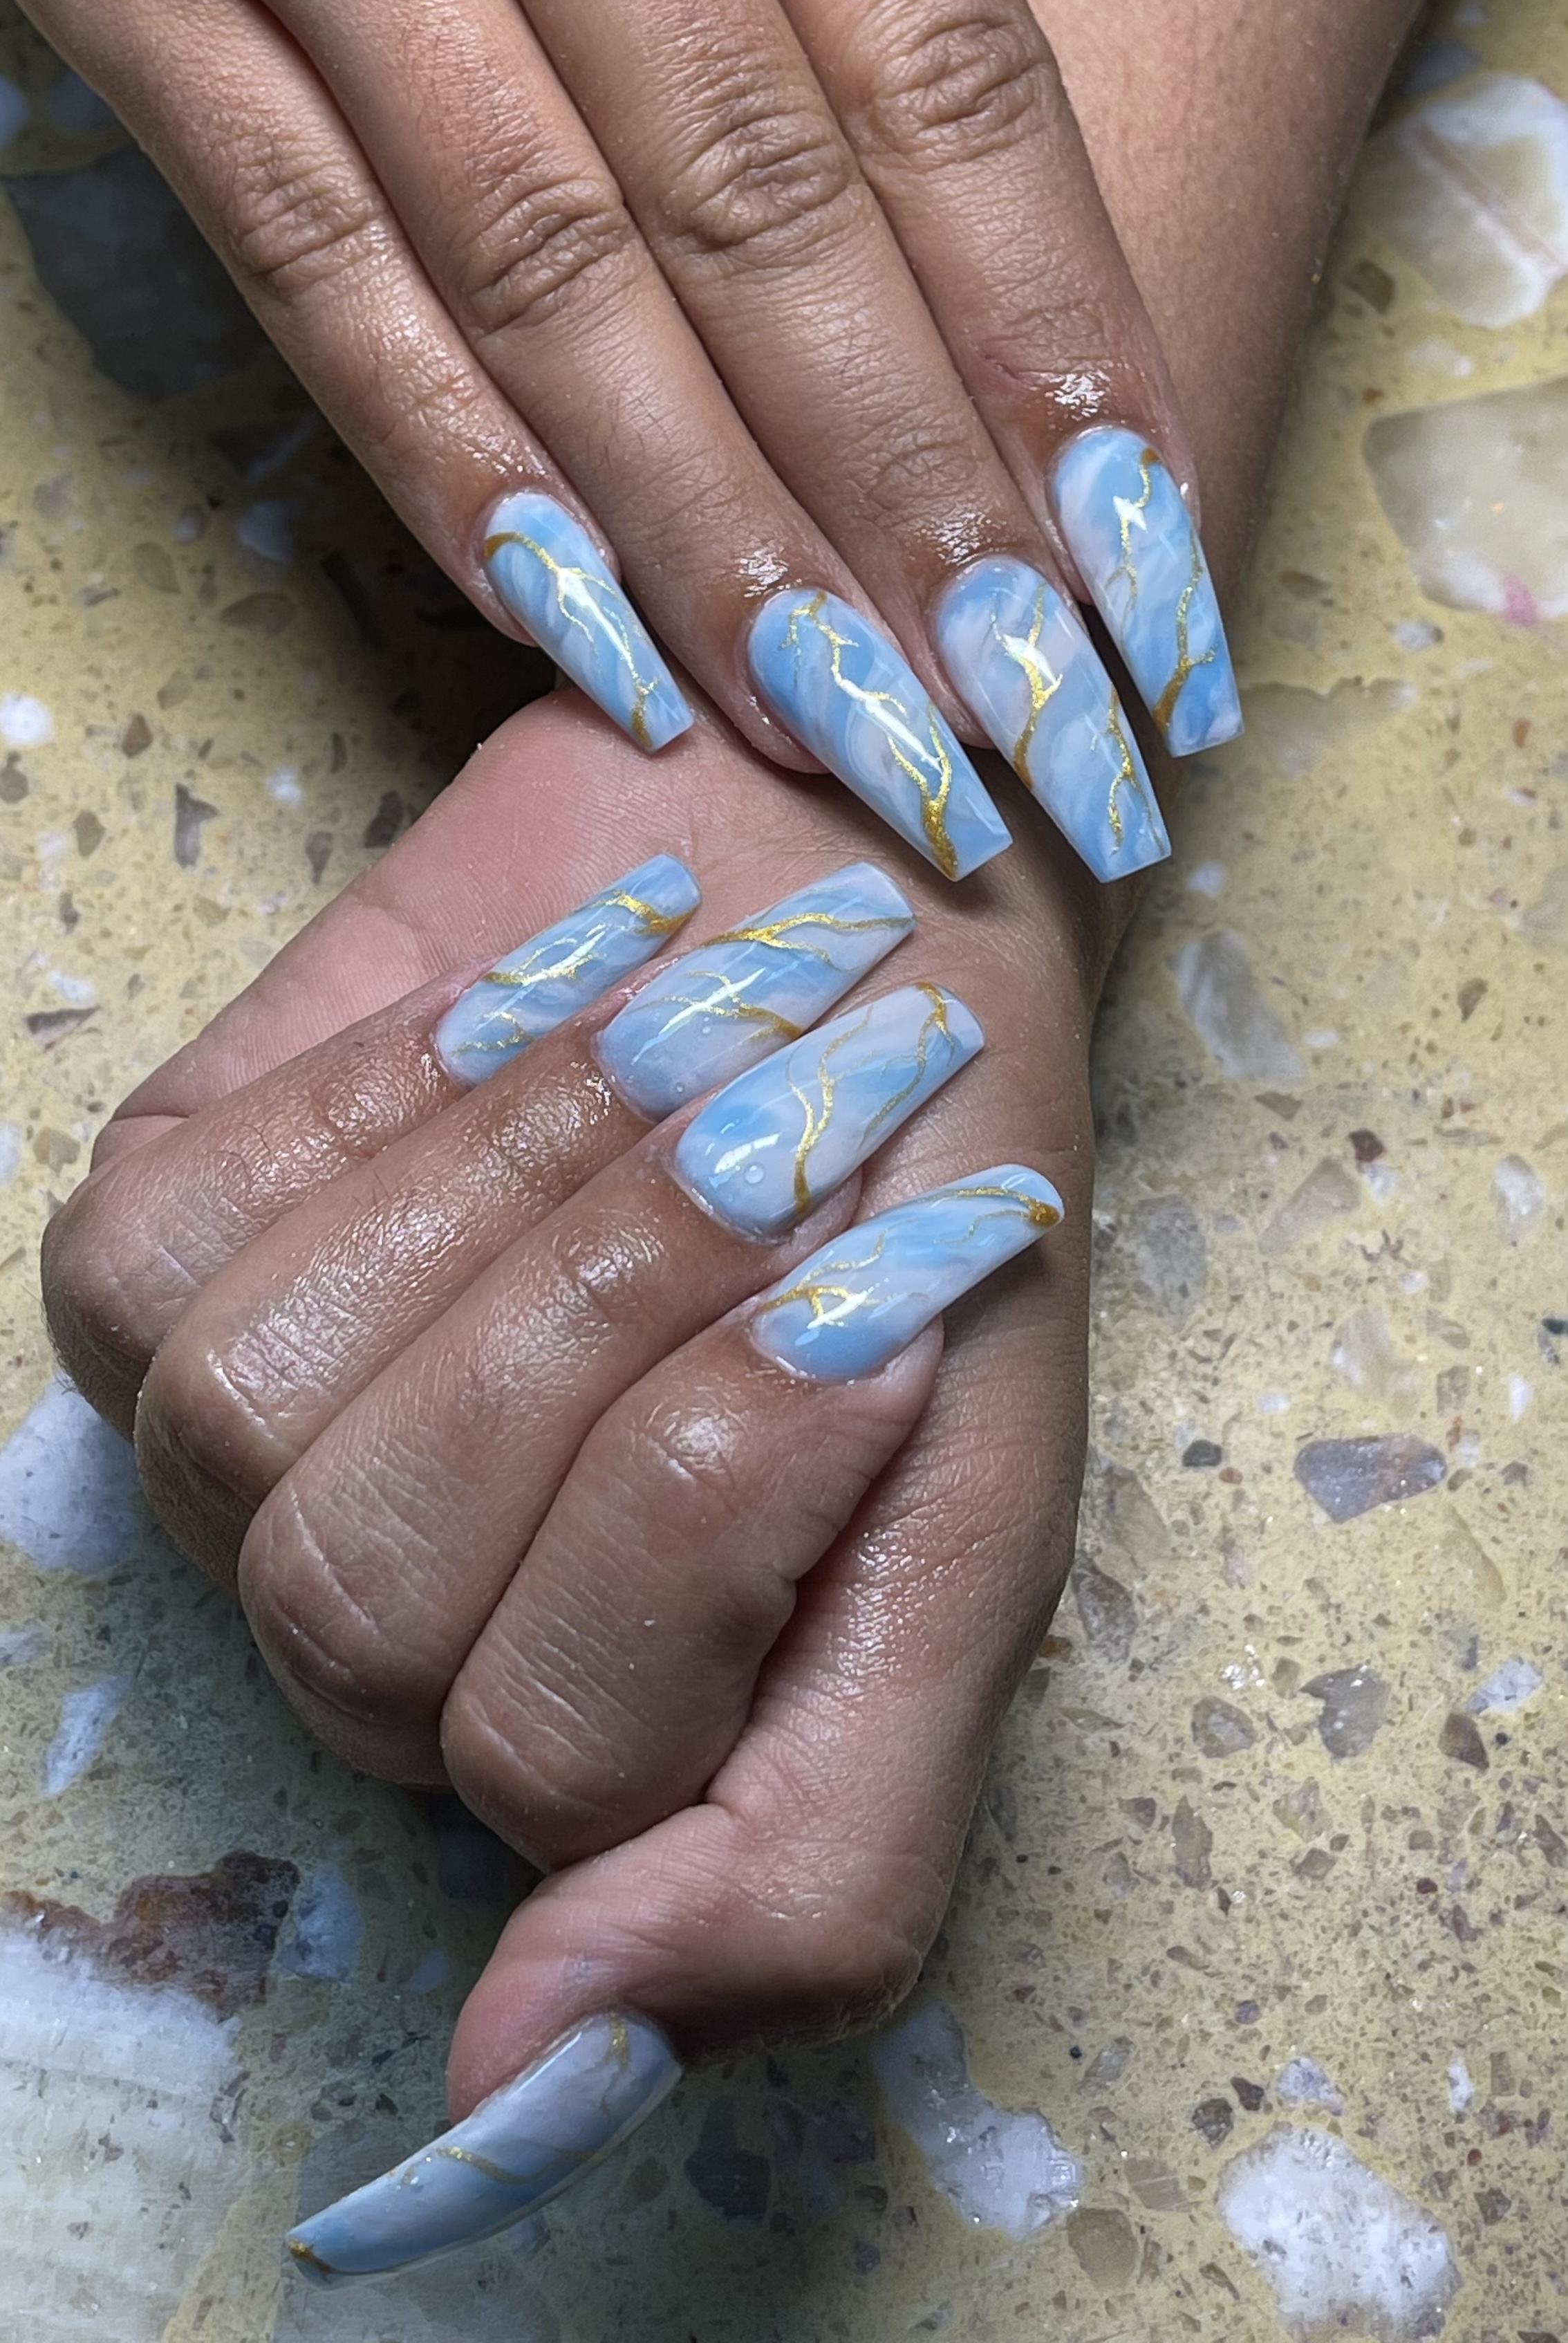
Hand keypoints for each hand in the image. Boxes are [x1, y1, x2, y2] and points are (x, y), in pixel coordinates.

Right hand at [0, 0, 1350, 884]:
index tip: (1136, 541)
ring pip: (539, 267)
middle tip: (1014, 705)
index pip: (935, 56)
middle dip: (903, 486)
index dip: (1048, 324)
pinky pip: (311, 262)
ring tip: (835, 720)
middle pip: (753, 202)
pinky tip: (583, 627)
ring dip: (704, 528)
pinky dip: (449, 465)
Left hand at [44, 689, 1102, 2274]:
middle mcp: (392, 1639)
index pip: (545, 1753)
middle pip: (361, 1601)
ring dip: (491, 1194)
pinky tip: (498, 1034)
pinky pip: (154, 1260)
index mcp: (600, 1750)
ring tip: (650, 1061)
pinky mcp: (154, 1260)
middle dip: (597, 1323)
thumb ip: (807, 1870)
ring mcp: (248, 1456)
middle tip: (755, 1151)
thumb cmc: (931, 1231)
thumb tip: (522, 2080)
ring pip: (242, 1428)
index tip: (871, 1321)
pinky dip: (360, 1108)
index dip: (715, 1498)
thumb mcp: (968, 1559)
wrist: (851, 926)